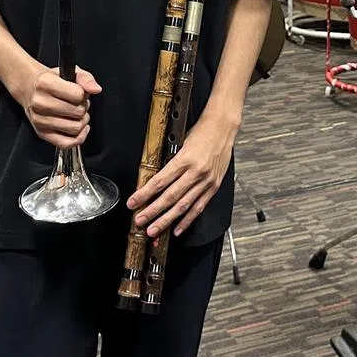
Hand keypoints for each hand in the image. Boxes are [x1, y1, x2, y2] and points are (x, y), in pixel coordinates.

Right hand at [21, 66, 100, 149]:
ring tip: (75, 113)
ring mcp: (39, 119)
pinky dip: (78, 138)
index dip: (83, 94)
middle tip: (77, 103)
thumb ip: (86, 78)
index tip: (79, 92)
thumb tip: (95, 89)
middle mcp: (39, 102)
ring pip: (74, 128)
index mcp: (45, 83)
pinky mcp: (41, 133)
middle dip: (83, 107)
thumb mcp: (70, 72)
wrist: (30, 88)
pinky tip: (80, 129)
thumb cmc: (51, 81)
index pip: (78, 94)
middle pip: (78, 112)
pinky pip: (66, 144)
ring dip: (81, 121)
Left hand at [127, 114, 236, 238]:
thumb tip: (154, 180)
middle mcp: (195, 172)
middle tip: (140, 221)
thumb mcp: (181, 142)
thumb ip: (170, 162)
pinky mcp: (213, 187)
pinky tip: (177, 228)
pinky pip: (198, 207)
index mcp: (185, 159)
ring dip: (167, 220)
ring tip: (154, 230)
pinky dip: (187, 220)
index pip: (160, 181)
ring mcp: (206, 181)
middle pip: (170, 196)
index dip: (144, 194)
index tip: (133, 202)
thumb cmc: (201, 132)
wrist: (223, 127)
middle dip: (152, 211)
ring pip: (183, 205)